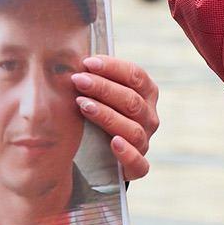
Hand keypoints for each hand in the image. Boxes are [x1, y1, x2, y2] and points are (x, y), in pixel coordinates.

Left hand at [69, 55, 160, 180]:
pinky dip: (128, 153)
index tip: (86, 62)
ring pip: (132, 129)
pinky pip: (139, 163)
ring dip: (107, 115)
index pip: (136, 75)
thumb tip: (74, 57)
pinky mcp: (138, 167)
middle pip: (132, 100)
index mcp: (146, 93)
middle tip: (77, 80)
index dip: (112, 67)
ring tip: (83, 106)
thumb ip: (95, 76)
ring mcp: (145, 142)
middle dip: (103, 88)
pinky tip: (113, 142)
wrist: (99, 154)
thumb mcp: (101, 93)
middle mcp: (149, 117)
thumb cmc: (99, 112)